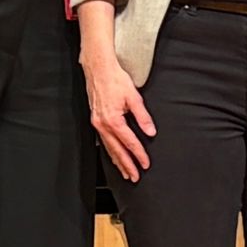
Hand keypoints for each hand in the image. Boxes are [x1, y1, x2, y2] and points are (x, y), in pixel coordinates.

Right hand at [83, 53, 156, 182]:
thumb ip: (143, 116)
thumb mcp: (134, 97)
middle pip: (117, 150)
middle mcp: (103, 125)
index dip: (139, 154)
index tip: (146, 164)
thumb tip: (151, 132)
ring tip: (126, 173)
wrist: (98, 69)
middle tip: (135, 177)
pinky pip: (103, 141)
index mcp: (113, 120)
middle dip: (126, 165)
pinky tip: (114, 156)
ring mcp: (97, 123)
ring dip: (118, 162)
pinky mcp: (95, 120)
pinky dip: (110, 151)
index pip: (129, 142)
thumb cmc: (115, 80)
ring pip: (109, 148)